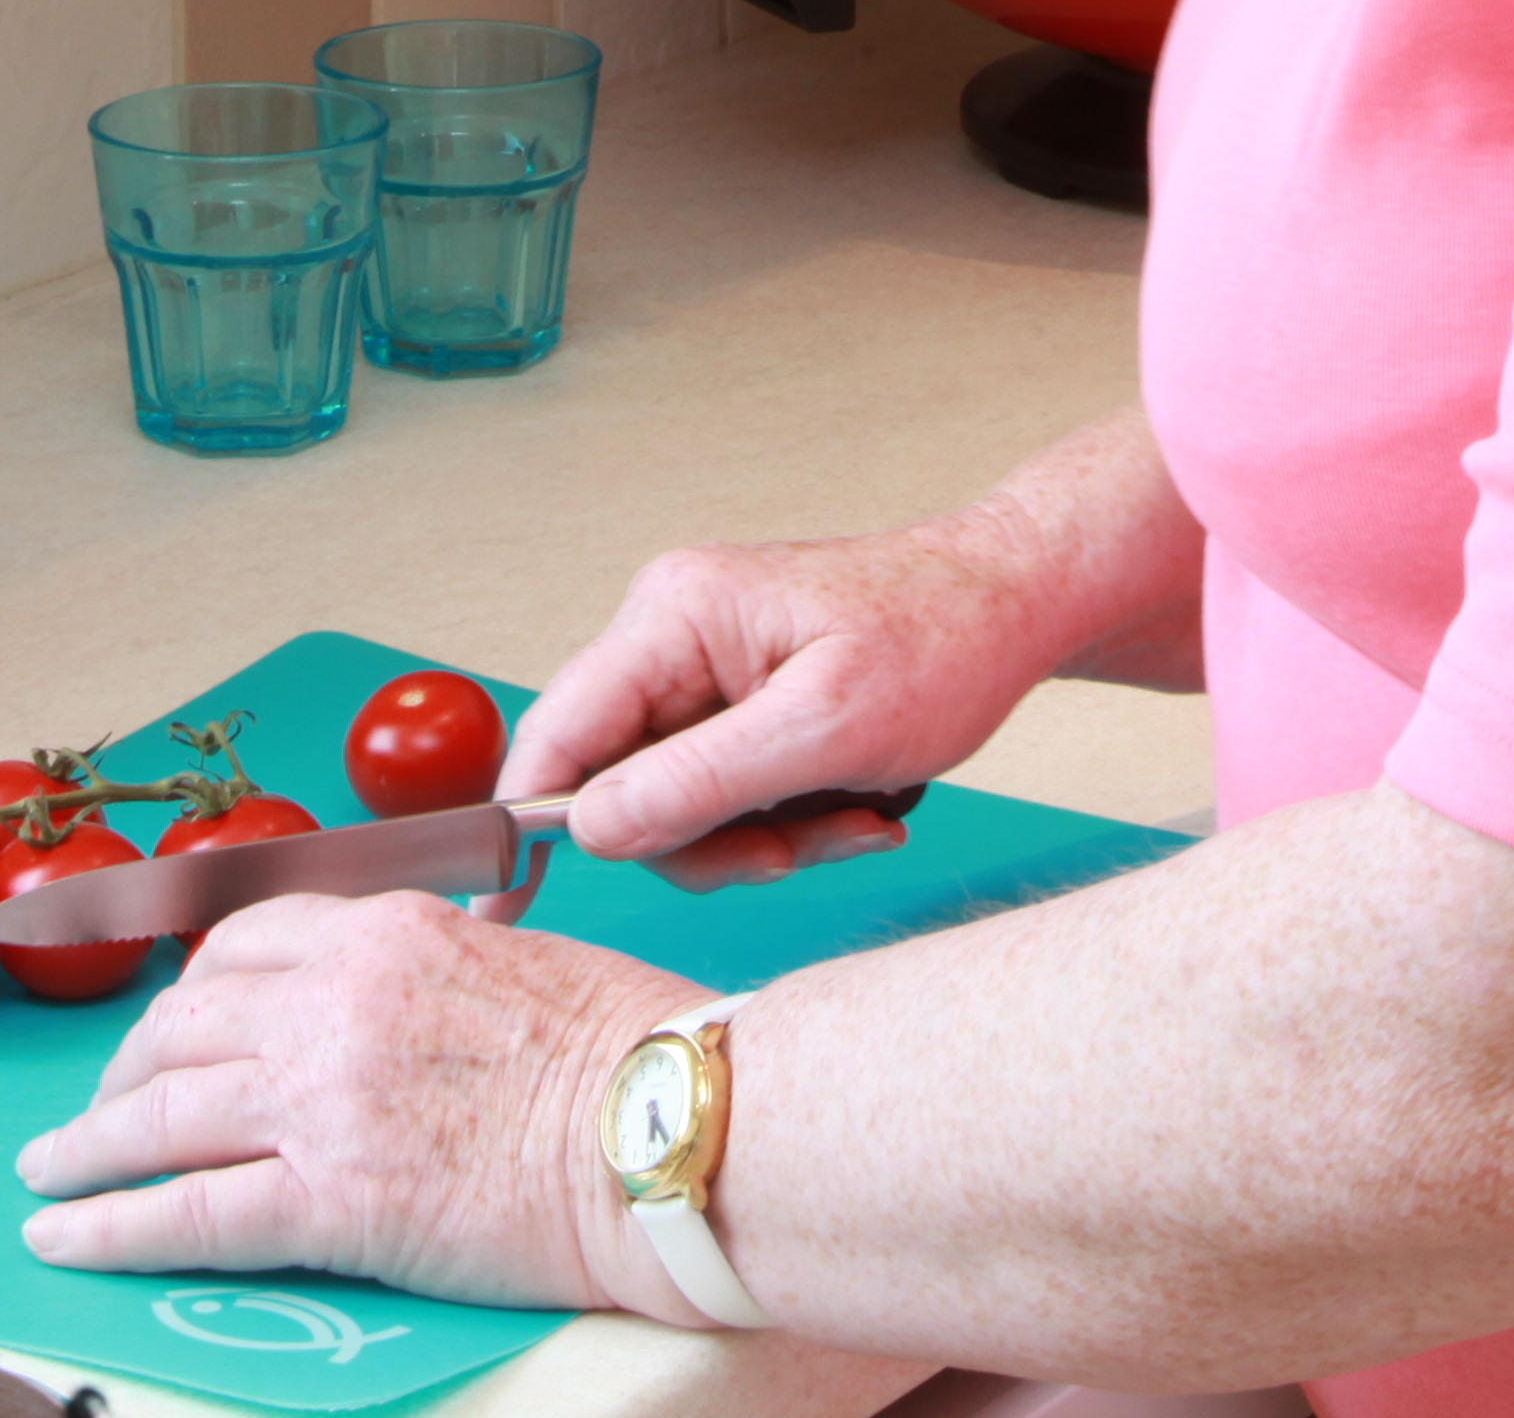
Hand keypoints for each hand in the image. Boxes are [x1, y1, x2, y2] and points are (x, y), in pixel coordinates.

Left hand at [13, 892, 706, 1314]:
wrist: (679, 1127)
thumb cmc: (640, 1052)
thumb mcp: (522, 961)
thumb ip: (438, 970)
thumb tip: (410, 1003)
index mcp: (386, 931)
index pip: (242, 943)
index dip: (184, 992)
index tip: (163, 1025)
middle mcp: (333, 1002)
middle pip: (181, 1027)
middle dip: (121, 1071)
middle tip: (95, 1110)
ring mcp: (322, 1099)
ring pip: (159, 1116)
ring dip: (85, 1149)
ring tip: (47, 1176)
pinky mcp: (330, 1200)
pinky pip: (185, 1213)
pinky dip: (108, 1227)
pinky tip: (64, 1237)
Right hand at [496, 517, 1078, 877]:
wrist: (1015, 605)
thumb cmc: (942, 640)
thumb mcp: (826, 727)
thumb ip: (700, 780)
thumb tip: (588, 830)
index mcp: (674, 616)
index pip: (558, 732)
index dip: (522, 825)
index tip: (498, 910)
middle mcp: (671, 635)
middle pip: (621, 787)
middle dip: (715, 841)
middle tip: (802, 847)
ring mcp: (703, 670)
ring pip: (679, 805)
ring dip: (767, 837)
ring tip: (854, 817)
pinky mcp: (737, 702)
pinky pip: (725, 793)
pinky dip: (787, 820)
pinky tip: (854, 804)